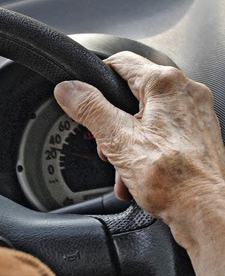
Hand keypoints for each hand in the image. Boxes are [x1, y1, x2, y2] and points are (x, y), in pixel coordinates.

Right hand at [53, 51, 224, 243]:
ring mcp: (196, 115)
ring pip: (147, 116)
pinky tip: (138, 173)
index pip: (120, 61)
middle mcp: (187, 93)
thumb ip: (89, 109)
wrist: (208, 214)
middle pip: (133, 93)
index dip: (95, 78)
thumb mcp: (117, 139)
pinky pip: (163, 133)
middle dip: (112, 120)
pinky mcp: (200, 136)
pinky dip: (147, 150)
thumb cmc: (176, 180)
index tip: (81, 95)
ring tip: (122, 166)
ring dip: (128, 140)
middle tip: (104, 142)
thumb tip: (68, 89)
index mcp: (167, 84)